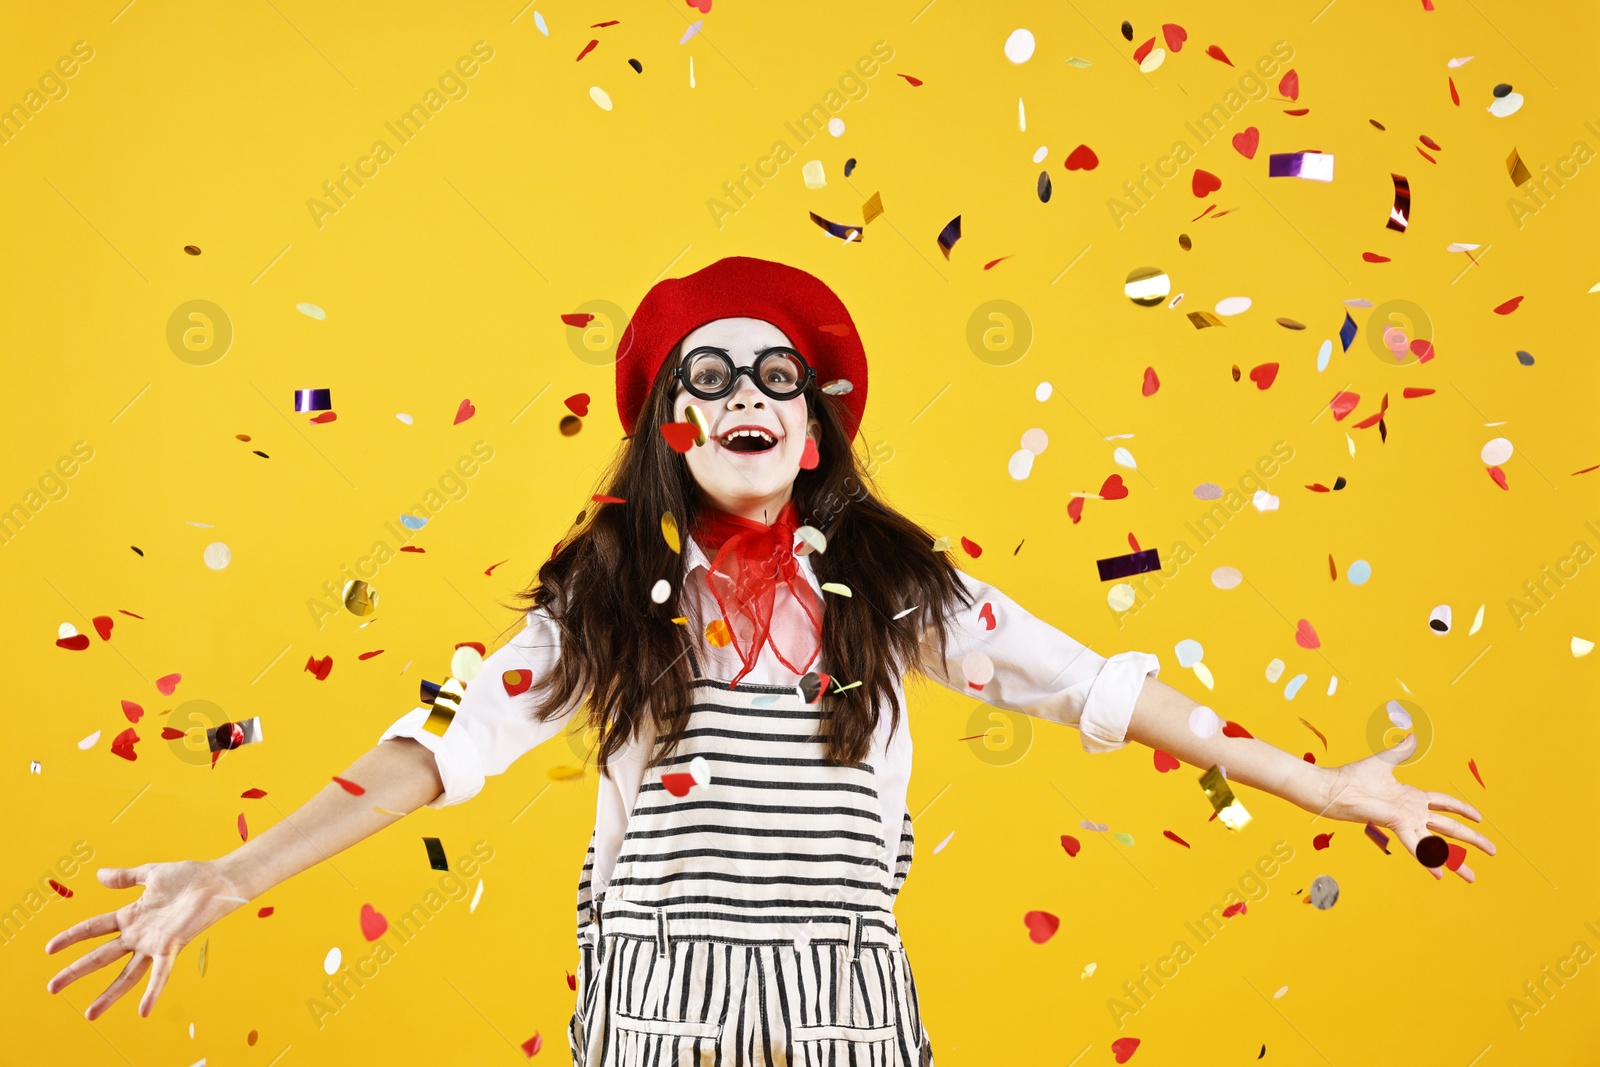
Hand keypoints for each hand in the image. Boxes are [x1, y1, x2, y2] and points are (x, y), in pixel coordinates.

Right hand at [45, 860, 247, 1019]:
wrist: (217, 880)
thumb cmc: (188, 877)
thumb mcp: (151, 873)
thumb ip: (126, 877)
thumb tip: (99, 875)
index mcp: (131, 916)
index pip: (93, 928)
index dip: (71, 937)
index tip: (48, 949)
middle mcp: (139, 934)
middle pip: (101, 956)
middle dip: (76, 971)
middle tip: (52, 987)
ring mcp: (154, 943)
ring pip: (126, 974)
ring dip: (109, 994)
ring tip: (90, 1014)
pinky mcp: (173, 947)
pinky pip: (161, 973)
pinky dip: (153, 992)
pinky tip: (143, 1010)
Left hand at [1318, 733, 1494, 881]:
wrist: (1333, 788)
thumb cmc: (1353, 777)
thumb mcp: (1384, 761)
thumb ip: (1401, 750)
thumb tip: (1413, 735)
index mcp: (1412, 797)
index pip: (1445, 804)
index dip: (1463, 810)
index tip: (1480, 818)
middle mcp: (1412, 812)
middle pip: (1450, 828)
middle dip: (1472, 840)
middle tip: (1494, 851)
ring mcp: (1406, 821)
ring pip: (1437, 844)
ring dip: (1456, 862)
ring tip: (1472, 878)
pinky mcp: (1397, 824)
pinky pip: (1417, 845)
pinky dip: (1429, 859)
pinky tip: (1440, 875)